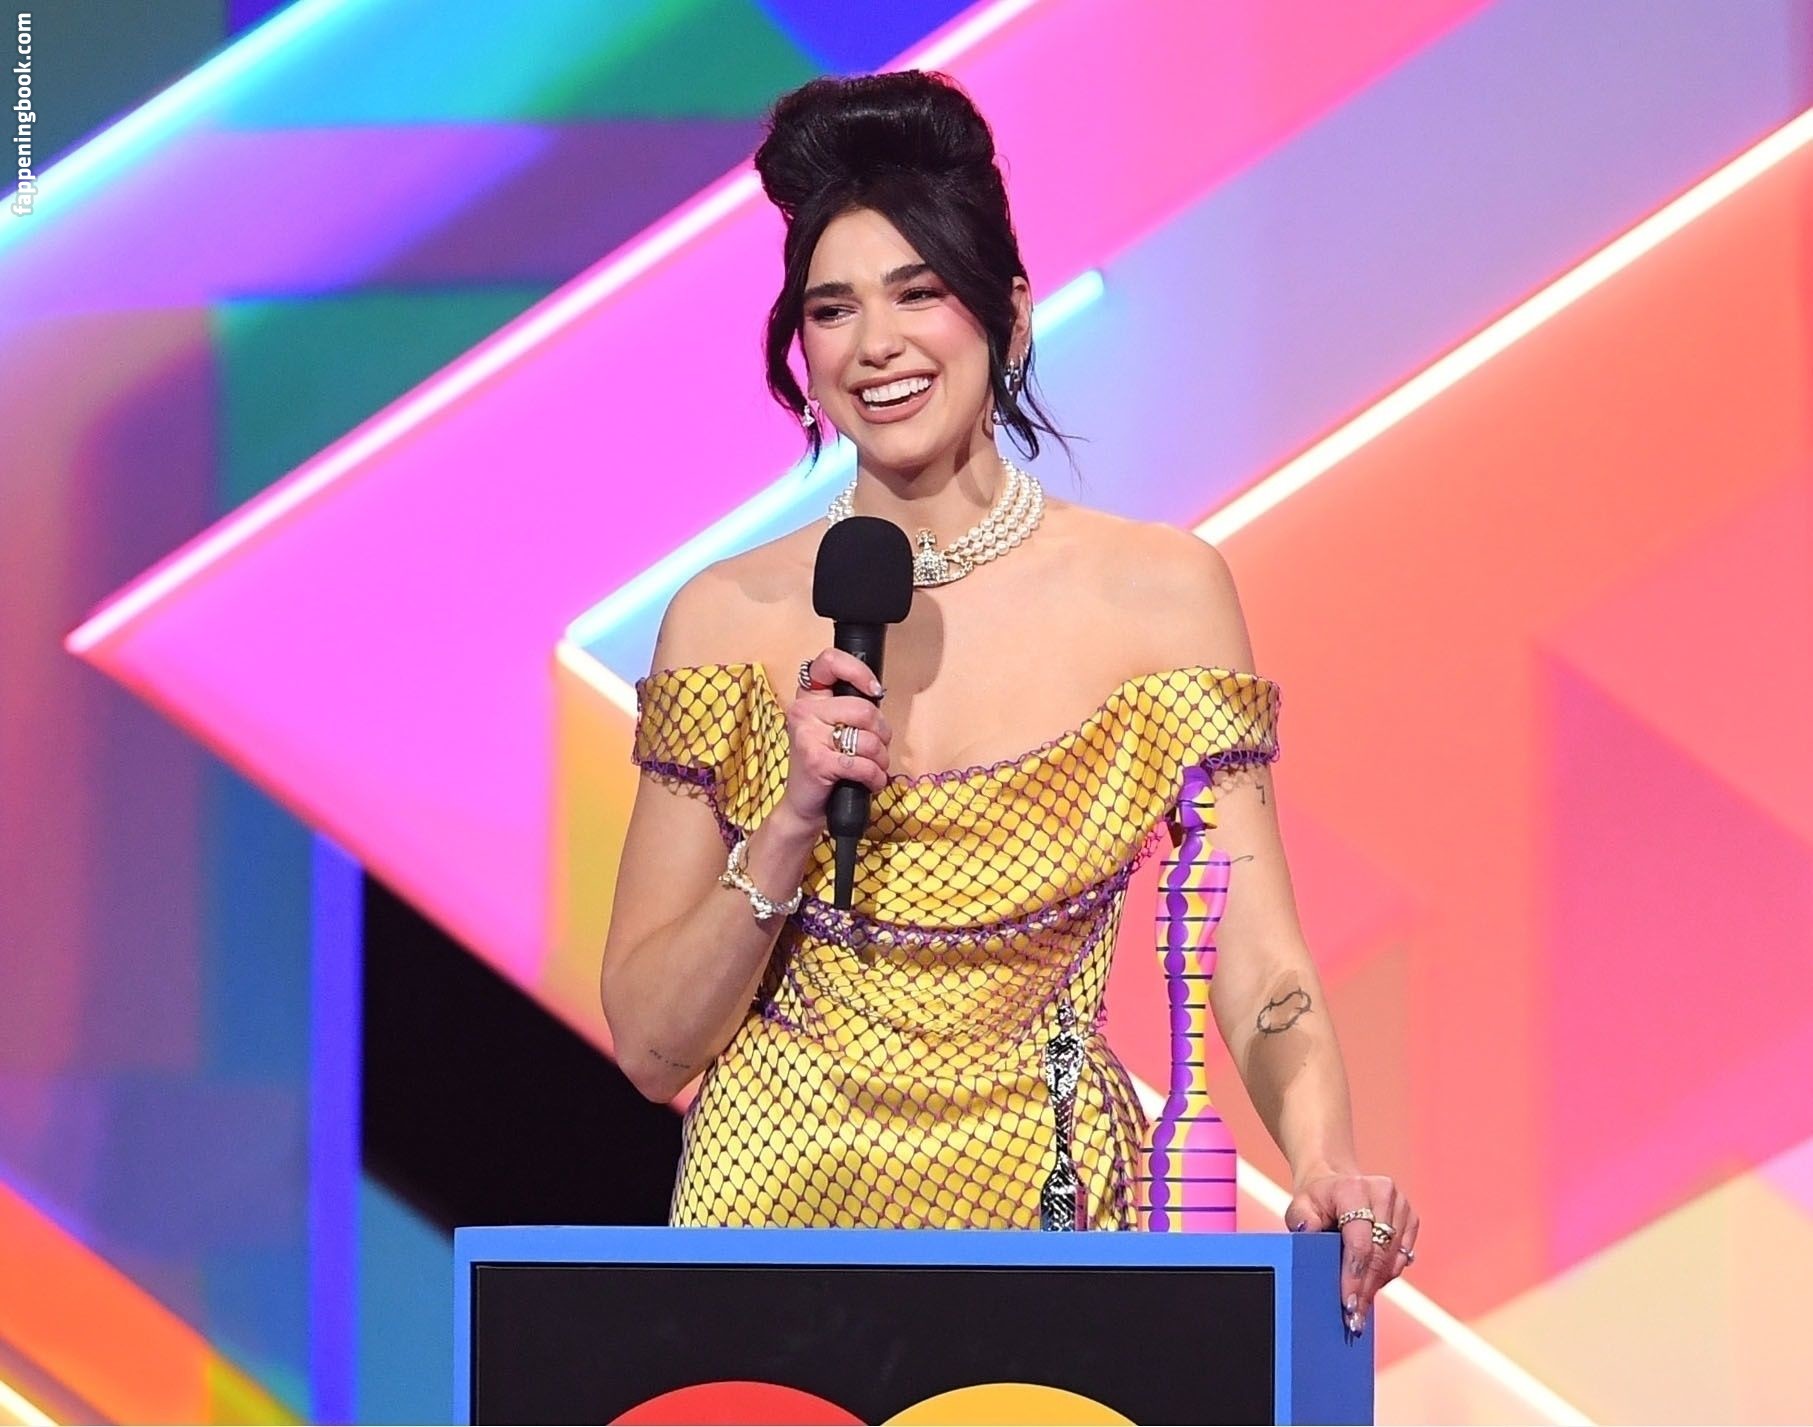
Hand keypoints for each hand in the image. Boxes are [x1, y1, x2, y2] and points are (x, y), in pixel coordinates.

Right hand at [778, 647, 893, 822]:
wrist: (804, 804)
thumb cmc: (824, 763)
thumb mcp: (832, 727)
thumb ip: (850, 707)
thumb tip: (878, 695)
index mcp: (809, 696)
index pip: (829, 661)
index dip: (858, 671)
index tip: (873, 691)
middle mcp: (803, 711)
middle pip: (864, 709)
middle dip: (882, 733)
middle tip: (878, 747)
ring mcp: (808, 736)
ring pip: (868, 739)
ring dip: (881, 759)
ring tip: (873, 767)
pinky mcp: (816, 761)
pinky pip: (862, 764)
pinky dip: (875, 777)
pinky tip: (871, 782)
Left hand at [1285, 1170, 1416, 1336]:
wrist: (1336, 1181)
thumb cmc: (1316, 1199)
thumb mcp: (1300, 1205)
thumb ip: (1301, 1220)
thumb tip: (1309, 1234)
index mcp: (1354, 1189)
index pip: (1359, 1242)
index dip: (1354, 1277)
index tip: (1347, 1304)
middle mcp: (1383, 1194)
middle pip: (1379, 1255)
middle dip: (1365, 1290)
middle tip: (1354, 1319)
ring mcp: (1401, 1206)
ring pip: (1393, 1259)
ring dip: (1376, 1286)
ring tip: (1360, 1308)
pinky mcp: (1411, 1218)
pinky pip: (1402, 1257)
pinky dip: (1386, 1275)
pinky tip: (1370, 1288)